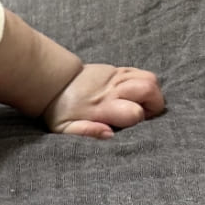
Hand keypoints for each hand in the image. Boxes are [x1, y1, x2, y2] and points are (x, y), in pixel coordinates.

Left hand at [43, 63, 164, 137]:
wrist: (49, 80)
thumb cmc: (57, 109)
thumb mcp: (63, 127)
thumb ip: (86, 132)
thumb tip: (109, 134)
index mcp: (101, 107)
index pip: (134, 112)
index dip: (138, 120)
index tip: (129, 124)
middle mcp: (111, 89)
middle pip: (149, 89)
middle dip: (155, 105)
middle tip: (140, 114)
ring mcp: (115, 76)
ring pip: (149, 78)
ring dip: (152, 93)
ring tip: (138, 104)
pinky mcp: (116, 69)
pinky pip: (141, 72)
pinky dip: (145, 83)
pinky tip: (132, 94)